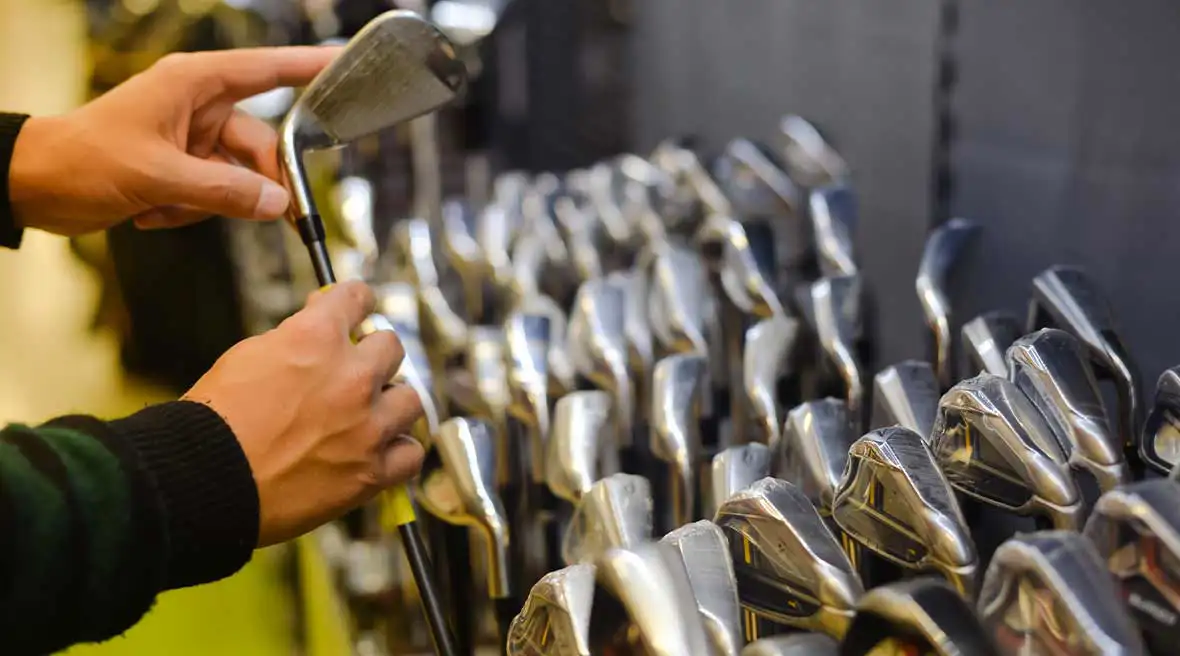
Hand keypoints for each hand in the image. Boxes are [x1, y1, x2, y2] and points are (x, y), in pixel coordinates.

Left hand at [8, 46, 338, 235]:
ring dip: (209, 203)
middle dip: (256, 183)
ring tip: (166, 208)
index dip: (307, 66)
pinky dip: (190, 210)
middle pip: (260, 143)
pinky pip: (214, 194)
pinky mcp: (181, 167)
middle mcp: (196, 107)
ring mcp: (189, 138)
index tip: (343, 62)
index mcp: (192, 85)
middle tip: (279, 216)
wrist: (32, 186)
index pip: (265, 70)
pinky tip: (152, 213)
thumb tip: (278, 205)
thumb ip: (223, 190)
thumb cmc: (81, 159)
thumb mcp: (157, 176)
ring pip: (237, 176)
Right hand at [183, 281, 425, 545]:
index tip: (356, 307)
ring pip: (410, 399)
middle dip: (373, 354)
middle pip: (392, 347)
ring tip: (370, 413)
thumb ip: (294, 341)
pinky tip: (381, 450)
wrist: (202, 483)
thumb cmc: (213, 422)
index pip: (356, 298)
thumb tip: (318, 329)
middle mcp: (351, 377)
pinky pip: (410, 453)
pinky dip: (398, 450)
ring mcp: (367, 426)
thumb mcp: (248, 356)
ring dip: (391, 403)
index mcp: (316, 339)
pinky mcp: (370, 472)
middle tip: (358, 369)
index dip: (355, 302)